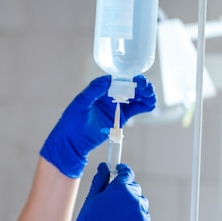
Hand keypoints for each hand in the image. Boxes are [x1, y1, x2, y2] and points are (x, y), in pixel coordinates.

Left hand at [40, 75, 155, 177]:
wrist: (72, 142)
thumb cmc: (71, 122)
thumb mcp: (80, 104)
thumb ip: (93, 91)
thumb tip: (106, 80)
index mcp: (100, 89)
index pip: (118, 79)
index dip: (129, 78)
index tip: (137, 80)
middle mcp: (109, 96)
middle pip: (129, 86)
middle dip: (140, 86)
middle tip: (145, 88)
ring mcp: (116, 106)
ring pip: (135, 97)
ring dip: (145, 95)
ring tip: (150, 96)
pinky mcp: (120, 118)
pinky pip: (135, 109)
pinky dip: (144, 106)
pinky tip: (150, 105)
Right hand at [55, 162, 149, 220]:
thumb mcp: (92, 198)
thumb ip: (101, 180)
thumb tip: (104, 167)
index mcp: (120, 189)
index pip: (127, 174)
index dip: (122, 171)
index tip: (119, 171)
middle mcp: (134, 200)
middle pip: (134, 188)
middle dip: (125, 191)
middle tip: (112, 199)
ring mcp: (141, 215)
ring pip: (139, 203)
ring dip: (131, 205)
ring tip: (116, 215)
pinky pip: (142, 218)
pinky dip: (134, 219)